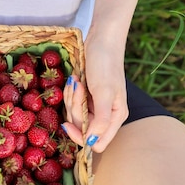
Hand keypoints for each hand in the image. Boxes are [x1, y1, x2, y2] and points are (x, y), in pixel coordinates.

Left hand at [62, 35, 128, 152]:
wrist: (101, 41)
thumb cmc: (106, 64)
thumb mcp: (104, 92)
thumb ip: (100, 120)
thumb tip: (93, 143)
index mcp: (115, 118)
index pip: (97, 144)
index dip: (81, 137)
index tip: (69, 124)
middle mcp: (106, 116)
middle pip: (81, 129)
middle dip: (75, 109)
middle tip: (79, 88)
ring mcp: (94, 107)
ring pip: (74, 116)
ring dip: (71, 98)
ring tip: (78, 81)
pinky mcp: (85, 98)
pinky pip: (71, 104)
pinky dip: (70, 93)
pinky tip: (76, 79)